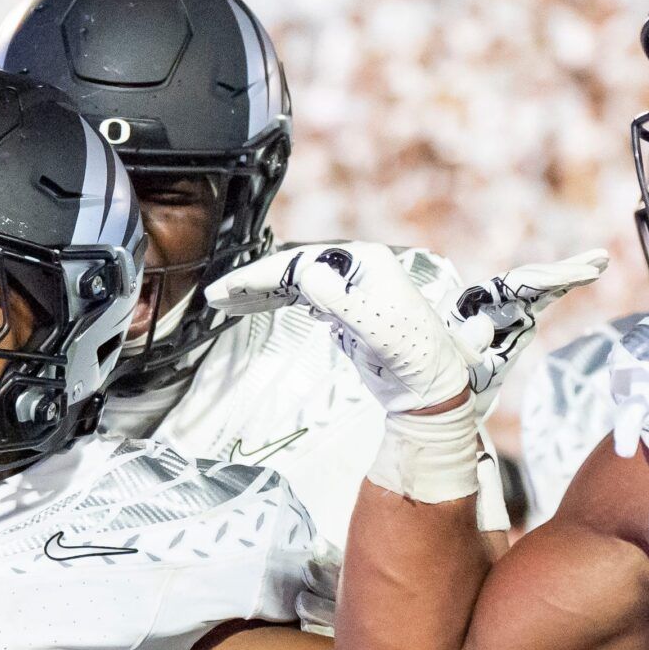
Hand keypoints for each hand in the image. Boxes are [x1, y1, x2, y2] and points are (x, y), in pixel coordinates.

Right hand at [209, 244, 471, 414]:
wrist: (432, 388)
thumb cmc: (415, 356)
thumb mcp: (378, 329)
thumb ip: (342, 302)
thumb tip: (308, 273)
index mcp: (365, 263)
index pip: (301, 262)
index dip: (262, 275)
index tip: (228, 289)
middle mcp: (356, 269)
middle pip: (294, 269)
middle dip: (254, 282)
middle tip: (216, 297)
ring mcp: (350, 290)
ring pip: (296, 284)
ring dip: (262, 293)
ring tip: (227, 303)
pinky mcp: (346, 312)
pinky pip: (304, 300)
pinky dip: (279, 303)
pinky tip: (260, 307)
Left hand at [448, 250, 609, 393]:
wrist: (432, 398)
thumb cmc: (433, 379)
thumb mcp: (445, 362)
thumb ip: (464, 344)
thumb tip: (486, 324)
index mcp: (470, 301)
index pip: (516, 283)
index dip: (547, 277)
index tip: (574, 273)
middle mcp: (488, 300)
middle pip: (531, 278)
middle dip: (566, 270)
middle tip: (600, 258)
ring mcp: (501, 310)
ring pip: (539, 287)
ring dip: (568, 274)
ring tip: (600, 262)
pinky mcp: (510, 323)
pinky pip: (538, 301)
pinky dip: (557, 289)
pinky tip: (577, 280)